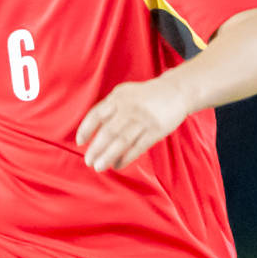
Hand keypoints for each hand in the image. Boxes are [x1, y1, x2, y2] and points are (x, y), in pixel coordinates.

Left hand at [76, 77, 192, 172]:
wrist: (176, 91)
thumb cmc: (144, 96)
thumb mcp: (124, 94)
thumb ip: (108, 108)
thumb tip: (90, 131)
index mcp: (118, 98)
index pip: (96, 114)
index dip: (86, 129)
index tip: (80, 142)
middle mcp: (130, 108)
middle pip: (108, 132)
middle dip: (96, 148)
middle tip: (88, 161)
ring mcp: (144, 119)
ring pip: (122, 141)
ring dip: (109, 156)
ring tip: (99, 167)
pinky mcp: (156, 130)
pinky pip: (138, 147)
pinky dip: (126, 158)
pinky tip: (118, 165)